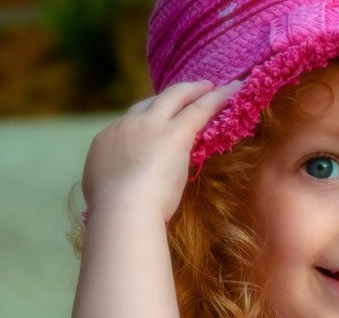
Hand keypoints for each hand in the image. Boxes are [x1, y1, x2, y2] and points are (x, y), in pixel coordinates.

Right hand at [82, 80, 239, 220]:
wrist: (122, 208)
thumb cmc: (115, 212)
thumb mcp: (106, 192)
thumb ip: (115, 181)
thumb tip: (122, 185)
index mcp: (107, 141)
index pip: (131, 123)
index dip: (148, 119)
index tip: (160, 120)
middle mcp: (127, 126)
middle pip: (151, 102)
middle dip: (171, 96)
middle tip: (188, 91)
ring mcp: (150, 125)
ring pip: (175, 96)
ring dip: (195, 89)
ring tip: (211, 86)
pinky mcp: (175, 133)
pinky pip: (201, 109)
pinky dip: (218, 98)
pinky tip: (232, 91)